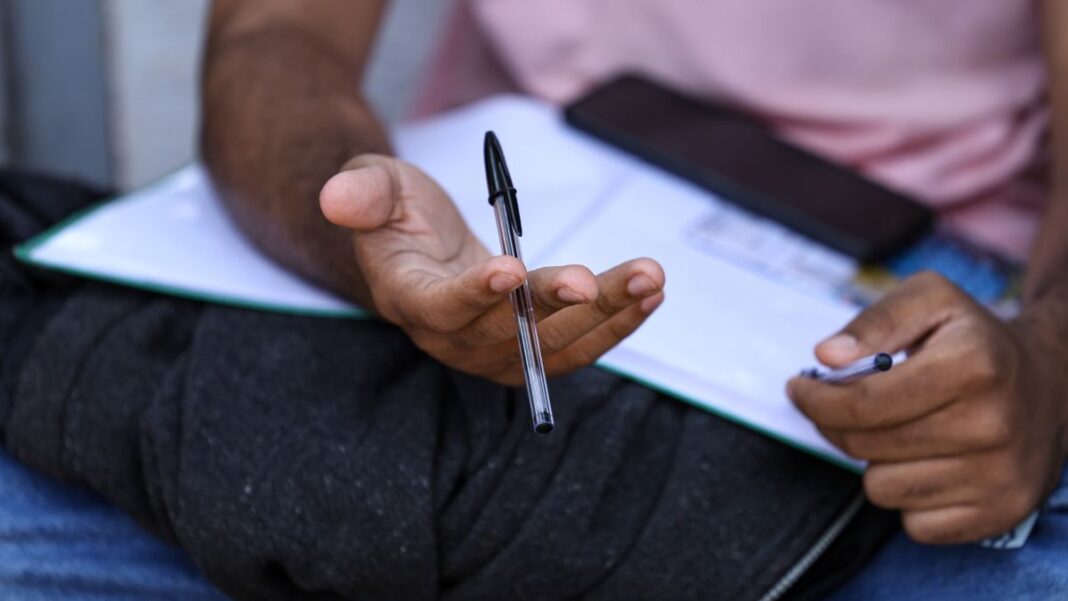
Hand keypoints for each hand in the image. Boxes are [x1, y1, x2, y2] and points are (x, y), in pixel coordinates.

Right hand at [319, 154, 664, 384]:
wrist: (420, 250)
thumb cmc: (397, 213)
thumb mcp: (374, 187)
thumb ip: (362, 193)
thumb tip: (336, 198)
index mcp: (411, 299)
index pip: (442, 307)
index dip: (475, 294)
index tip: (509, 268)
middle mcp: (453, 338)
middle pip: (508, 334)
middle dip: (554, 307)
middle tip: (593, 279)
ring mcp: (495, 352)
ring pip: (555, 347)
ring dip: (605, 316)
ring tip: (647, 279)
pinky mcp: (530, 351)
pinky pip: (577, 348)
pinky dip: (616, 323)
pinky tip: (650, 295)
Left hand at [787, 271, 1067, 543]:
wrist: (1052, 384)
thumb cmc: (974, 340)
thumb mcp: (931, 300)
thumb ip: (875, 320)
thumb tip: (827, 356)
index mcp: (973, 365)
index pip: (863, 402)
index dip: (815, 399)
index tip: (799, 389)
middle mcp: (992, 424)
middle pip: (864, 446)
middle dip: (837, 425)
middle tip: (841, 406)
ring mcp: (1000, 475)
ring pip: (881, 489)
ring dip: (875, 462)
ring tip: (899, 431)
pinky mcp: (1001, 513)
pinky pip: (913, 524)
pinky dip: (907, 497)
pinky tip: (926, 462)